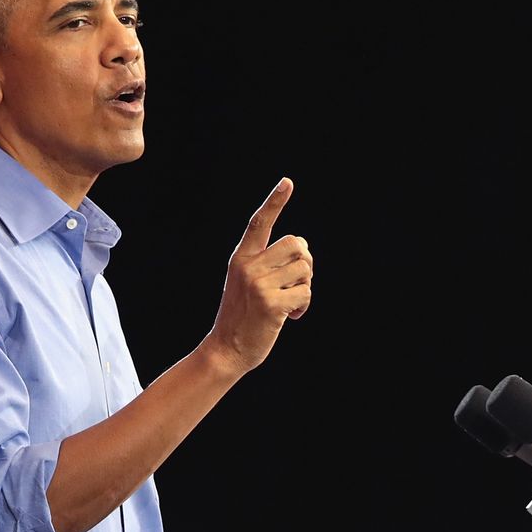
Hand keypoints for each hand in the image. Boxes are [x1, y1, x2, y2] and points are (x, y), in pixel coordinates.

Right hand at [204, 177, 311, 374]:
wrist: (227, 349)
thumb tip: (302, 249)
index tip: (288, 182)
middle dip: (305, 262)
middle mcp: (248, 266)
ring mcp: (258, 284)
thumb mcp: (248, 282)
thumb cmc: (243, 314)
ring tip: (290, 302)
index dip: (274, 202)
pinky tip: (291, 316)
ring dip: (305, 287)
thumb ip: (267, 263)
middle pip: (297, 245)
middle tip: (296, 281)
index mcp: (241, 257)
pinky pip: (305, 293)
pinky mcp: (271, 304)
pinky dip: (304, 306)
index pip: (259, 223)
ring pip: (305, 269)